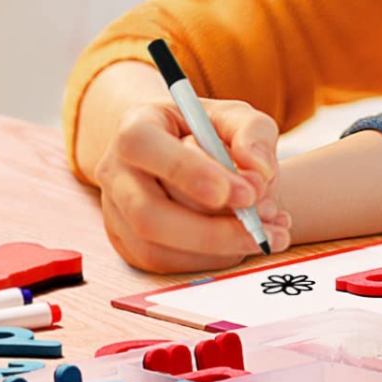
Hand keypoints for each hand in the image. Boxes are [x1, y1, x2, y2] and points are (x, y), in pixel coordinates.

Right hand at [95, 97, 292, 273]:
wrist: (180, 154)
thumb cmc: (206, 131)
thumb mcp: (233, 116)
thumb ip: (252, 133)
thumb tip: (259, 171)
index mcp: (135, 127)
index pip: (144, 146)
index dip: (189, 172)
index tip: (243, 193)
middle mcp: (116, 172)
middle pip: (148, 213)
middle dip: (211, 229)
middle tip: (262, 224)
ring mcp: (116, 213)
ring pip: (156, 247)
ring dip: (218, 249)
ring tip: (265, 232)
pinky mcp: (128, 245)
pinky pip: (166, 264)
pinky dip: (212, 260)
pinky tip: (243, 241)